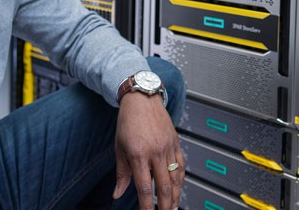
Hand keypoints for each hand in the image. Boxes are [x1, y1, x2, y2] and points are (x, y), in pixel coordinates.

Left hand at [112, 92, 183, 209]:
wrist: (142, 99)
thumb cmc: (128, 121)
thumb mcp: (119, 147)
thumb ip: (121, 173)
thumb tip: (117, 192)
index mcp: (138, 154)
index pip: (144, 187)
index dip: (146, 205)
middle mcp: (155, 151)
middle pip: (164, 186)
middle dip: (165, 205)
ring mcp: (167, 147)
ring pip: (176, 177)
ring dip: (176, 195)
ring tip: (174, 207)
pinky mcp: (175, 142)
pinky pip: (181, 165)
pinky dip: (181, 179)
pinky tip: (179, 187)